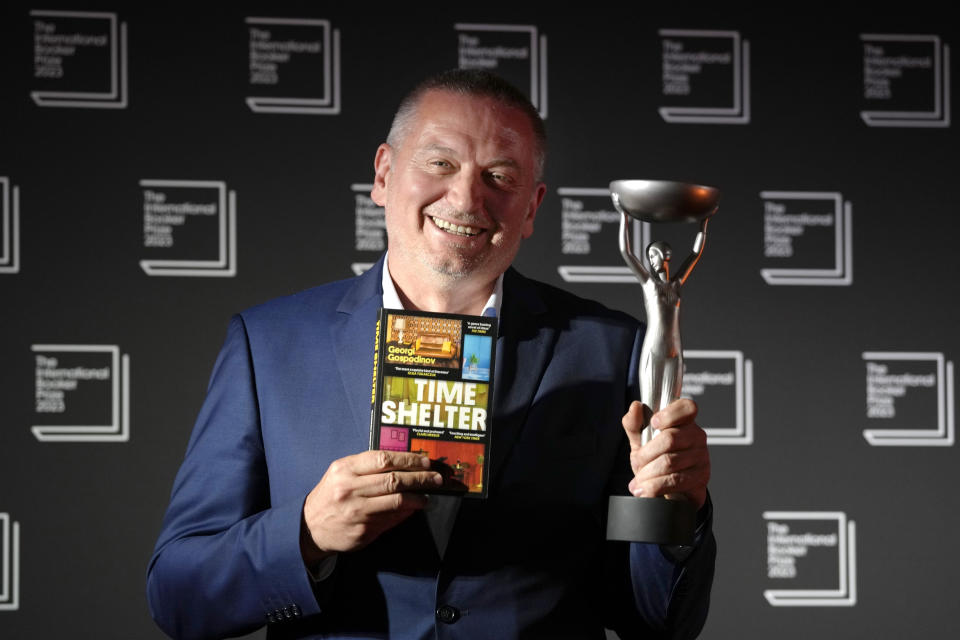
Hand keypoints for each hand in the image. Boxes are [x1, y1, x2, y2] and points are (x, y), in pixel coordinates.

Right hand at [301, 450, 442, 560]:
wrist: (310, 527)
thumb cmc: (332, 494)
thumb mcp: (342, 473)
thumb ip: (368, 466)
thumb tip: (406, 465)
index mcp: (345, 469)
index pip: (384, 459)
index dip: (409, 460)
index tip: (426, 461)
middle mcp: (350, 489)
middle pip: (394, 480)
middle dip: (421, 478)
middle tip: (438, 478)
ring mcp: (356, 512)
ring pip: (397, 502)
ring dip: (418, 498)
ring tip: (428, 497)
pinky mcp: (362, 532)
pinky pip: (391, 520)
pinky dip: (406, 514)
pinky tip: (413, 510)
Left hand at [621, 398, 709, 508]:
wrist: (666, 490)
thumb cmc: (655, 460)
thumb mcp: (641, 441)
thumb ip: (634, 424)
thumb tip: (635, 407)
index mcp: (683, 421)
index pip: (687, 407)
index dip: (669, 414)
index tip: (653, 423)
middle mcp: (696, 436)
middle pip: (670, 438)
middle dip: (646, 454)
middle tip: (637, 463)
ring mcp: (701, 456)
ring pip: (670, 461)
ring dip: (648, 473)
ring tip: (639, 481)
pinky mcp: (701, 477)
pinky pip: (676, 480)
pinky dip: (655, 487)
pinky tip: (646, 490)